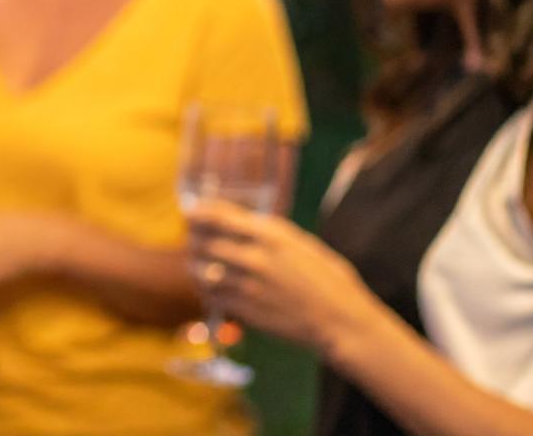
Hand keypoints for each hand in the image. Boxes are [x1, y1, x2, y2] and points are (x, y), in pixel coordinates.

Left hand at [186, 200, 383, 354]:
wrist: (341, 322)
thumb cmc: (330, 280)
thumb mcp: (303, 244)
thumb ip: (270, 234)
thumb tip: (243, 224)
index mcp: (271, 236)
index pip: (218, 216)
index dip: (199, 212)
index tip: (191, 211)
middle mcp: (254, 258)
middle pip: (203, 242)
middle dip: (194, 238)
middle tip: (194, 237)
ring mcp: (247, 286)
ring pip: (203, 270)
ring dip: (199, 264)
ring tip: (202, 262)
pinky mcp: (245, 310)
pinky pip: (214, 295)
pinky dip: (211, 290)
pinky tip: (217, 288)